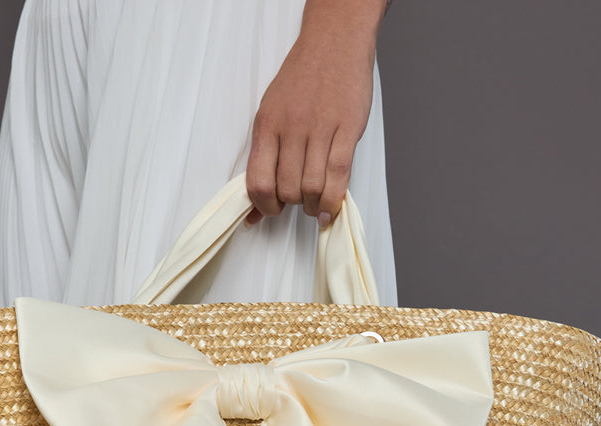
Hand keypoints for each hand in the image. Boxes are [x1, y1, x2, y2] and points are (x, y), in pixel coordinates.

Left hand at [245, 9, 379, 228]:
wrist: (334, 42)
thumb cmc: (302, 80)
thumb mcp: (272, 112)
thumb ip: (264, 157)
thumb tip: (252, 209)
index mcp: (267, 124)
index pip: (258, 181)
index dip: (263, 206)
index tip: (271, 210)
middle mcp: (291, 127)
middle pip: (287, 189)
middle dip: (292, 204)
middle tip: (297, 201)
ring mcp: (321, 127)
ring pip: (312, 186)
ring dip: (313, 204)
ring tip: (315, 202)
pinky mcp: (347, 128)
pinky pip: (338, 174)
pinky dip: (333, 199)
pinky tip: (329, 207)